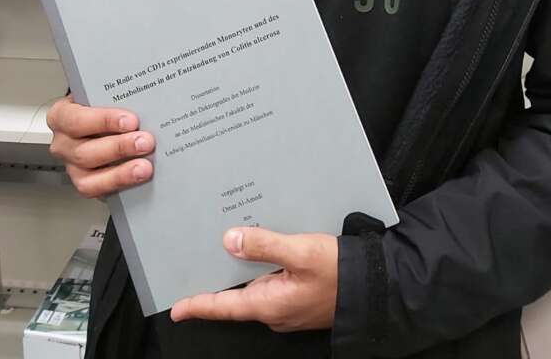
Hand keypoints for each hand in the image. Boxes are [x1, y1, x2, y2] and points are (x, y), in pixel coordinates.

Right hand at [47, 94, 154, 197]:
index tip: (131, 120)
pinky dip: (120, 185)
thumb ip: (117, 96)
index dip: (104, 121)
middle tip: (145, 142)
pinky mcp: (86, 184)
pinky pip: (100, 191)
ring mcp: (73, 166)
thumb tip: (145, 99)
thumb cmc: (103, 105)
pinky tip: (138, 178)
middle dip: (119, 148)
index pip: (76, 119)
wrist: (104, 121)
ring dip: (121, 172)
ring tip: (144, 166)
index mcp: (62, 116)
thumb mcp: (103, 94)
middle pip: (84, 152)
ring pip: (89, 177)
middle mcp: (63, 144)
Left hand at [170, 227, 337, 331]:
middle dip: (219, 278)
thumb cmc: (339, 272)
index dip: (198, 305)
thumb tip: (230, 240)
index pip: (223, 307)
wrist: (376, 288)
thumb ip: (264, 246)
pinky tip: (263, 246)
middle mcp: (274, 310)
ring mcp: (287, 305)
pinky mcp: (299, 295)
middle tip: (199, 257)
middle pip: (237, 295)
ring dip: (242, 267)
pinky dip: (263, 266)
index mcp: (268, 304)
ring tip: (228, 242)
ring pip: (255, 285)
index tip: (175, 309)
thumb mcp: (300, 252)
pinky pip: (272, 281)